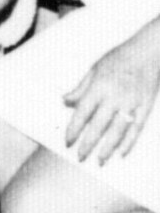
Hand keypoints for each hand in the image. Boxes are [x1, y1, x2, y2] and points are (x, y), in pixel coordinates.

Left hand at [63, 34, 159, 166]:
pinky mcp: (146, 107)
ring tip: (99, 161)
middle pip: (98, 126)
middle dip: (88, 144)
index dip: (74, 129)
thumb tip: (64, 102)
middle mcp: (115, 97)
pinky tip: (122, 153)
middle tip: (80, 157)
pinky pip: (137, 129)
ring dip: (107, 148)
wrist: (149, 51)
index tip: (67, 141)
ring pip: (118, 132)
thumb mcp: (94, 68)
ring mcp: (132, 103)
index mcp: (99, 86)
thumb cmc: (119, 57)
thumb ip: (80, 88)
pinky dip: (129, 143)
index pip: (82, 113)